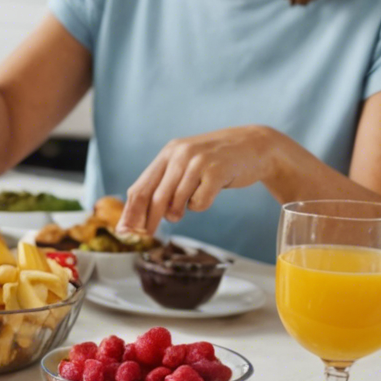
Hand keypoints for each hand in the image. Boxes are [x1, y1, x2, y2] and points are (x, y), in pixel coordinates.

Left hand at [120, 126, 278, 234]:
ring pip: (176, 201)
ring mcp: (198, 162)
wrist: (255, 145)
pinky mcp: (217, 171)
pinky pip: (200, 202)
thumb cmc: (218, 159)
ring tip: (183, 209)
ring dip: (177, 212)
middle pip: (155, 197)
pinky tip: (208, 194)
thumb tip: (148, 213)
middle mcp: (180, 155)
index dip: (131, 211)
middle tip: (145, 235)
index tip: (124, 230)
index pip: (141, 187)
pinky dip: (200, 205)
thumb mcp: (188, 162)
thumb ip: (168, 182)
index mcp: (168, 153)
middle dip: (148, 220)